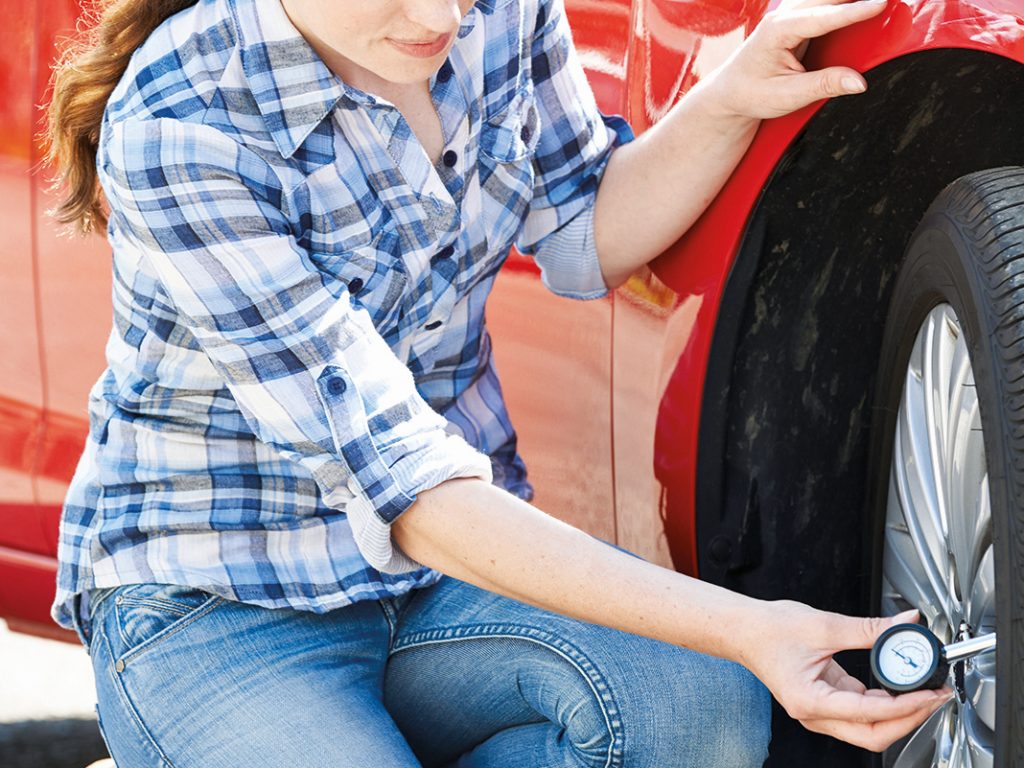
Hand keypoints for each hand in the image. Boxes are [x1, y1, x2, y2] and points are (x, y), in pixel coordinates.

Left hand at [702, 0, 888, 119]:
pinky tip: (861, 2)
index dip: (853, 11)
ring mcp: (790, 12)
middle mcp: (783, 16)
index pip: (822, 17)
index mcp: (778, 32)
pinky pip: (825, 1)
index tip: (880, 5)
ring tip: (879, 2)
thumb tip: (859, 82)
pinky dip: (843, 2)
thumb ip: (824, 85)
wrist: (730, 92)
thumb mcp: (787, 96)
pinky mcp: (798, 16)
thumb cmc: (752, 94)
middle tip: (887, 1)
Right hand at [741, 602, 951, 751]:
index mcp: (810, 702)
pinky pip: (861, 712)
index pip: (871, 712)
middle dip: (909, 719)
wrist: (744, 630)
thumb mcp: (823, 626)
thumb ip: (869, 628)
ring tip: (922, 691)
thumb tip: (905, 624)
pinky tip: (898, 685)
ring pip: (868, 728)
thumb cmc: (769, 631)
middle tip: (935, 698)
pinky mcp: (824, 702)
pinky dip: (884, 703)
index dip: (907, 705)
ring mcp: (819, 712)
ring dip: (899, 714)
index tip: (931, 692)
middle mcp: (814, 715)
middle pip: (873, 734)